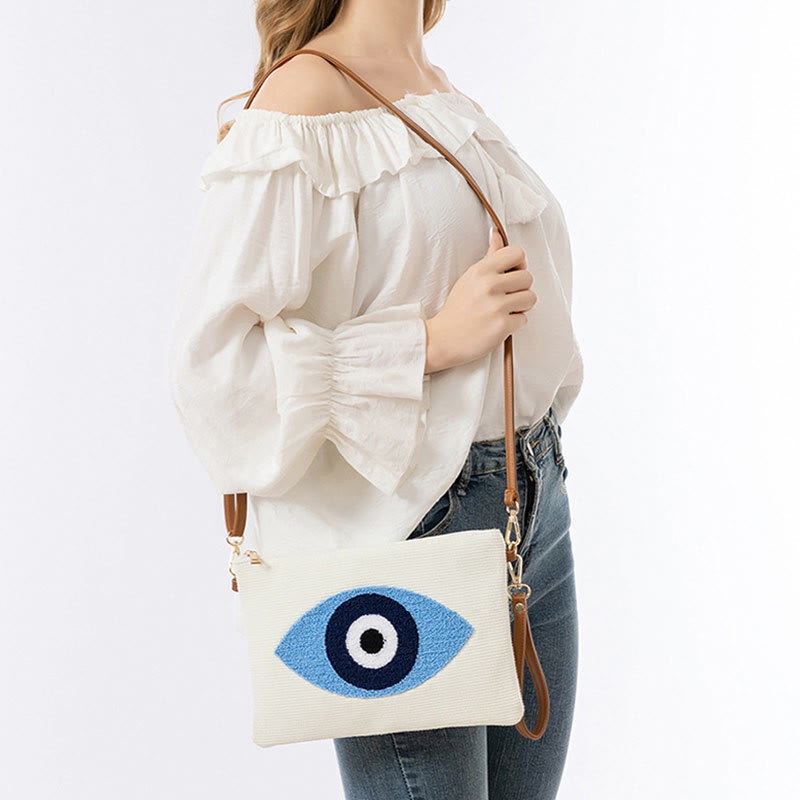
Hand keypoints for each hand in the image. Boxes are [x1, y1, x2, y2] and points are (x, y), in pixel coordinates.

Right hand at [424, 228, 535, 372]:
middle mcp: (489, 285)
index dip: (519, 264)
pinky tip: (499, 324)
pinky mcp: (502, 326)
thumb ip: (489, 258)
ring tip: (504, 311)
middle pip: (528, 277)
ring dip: (521, 307)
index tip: (510, 275)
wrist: (443, 339)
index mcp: (481, 270)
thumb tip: (497, 235)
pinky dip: (514, 324)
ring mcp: (496, 306)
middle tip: (506, 298)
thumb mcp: (470, 278)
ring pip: (530, 298)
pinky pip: (524, 319)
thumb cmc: (458, 309)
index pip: (518, 252)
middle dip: (521, 289)